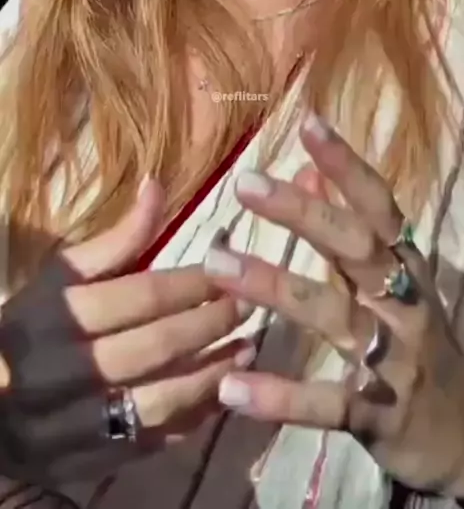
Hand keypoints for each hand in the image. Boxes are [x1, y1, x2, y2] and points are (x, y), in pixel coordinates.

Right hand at [0, 179, 252, 483]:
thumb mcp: (60, 277)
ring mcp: (75, 425)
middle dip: (209, 324)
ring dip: (213, 375)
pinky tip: (223, 391)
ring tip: (248, 348)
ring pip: (158, 402)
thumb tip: (157, 186)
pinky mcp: (89, 463)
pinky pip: (153, 443)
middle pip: (153, 347)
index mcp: (52, 318)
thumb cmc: (30, 327)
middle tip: (248, 304)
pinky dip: (195, 418)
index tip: (226, 268)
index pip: (137, 297)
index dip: (190, 282)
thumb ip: (114, 240)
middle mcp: (61, 373)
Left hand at [204, 114, 463, 496]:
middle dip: (303, 213)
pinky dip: (281, 397)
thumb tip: (308, 166)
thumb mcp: (392, 277)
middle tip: (245, 183)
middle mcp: (403, 301)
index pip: (377, 204)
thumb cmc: (415, 336)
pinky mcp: (379, 414)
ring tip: (216, 266)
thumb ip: (347, 225)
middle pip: (355, 248)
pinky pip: (327, 403)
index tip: (307, 123)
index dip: (346, 163)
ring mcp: (394, 358)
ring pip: (333, 314)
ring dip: (274, 286)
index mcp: (404, 264)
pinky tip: (231, 388)